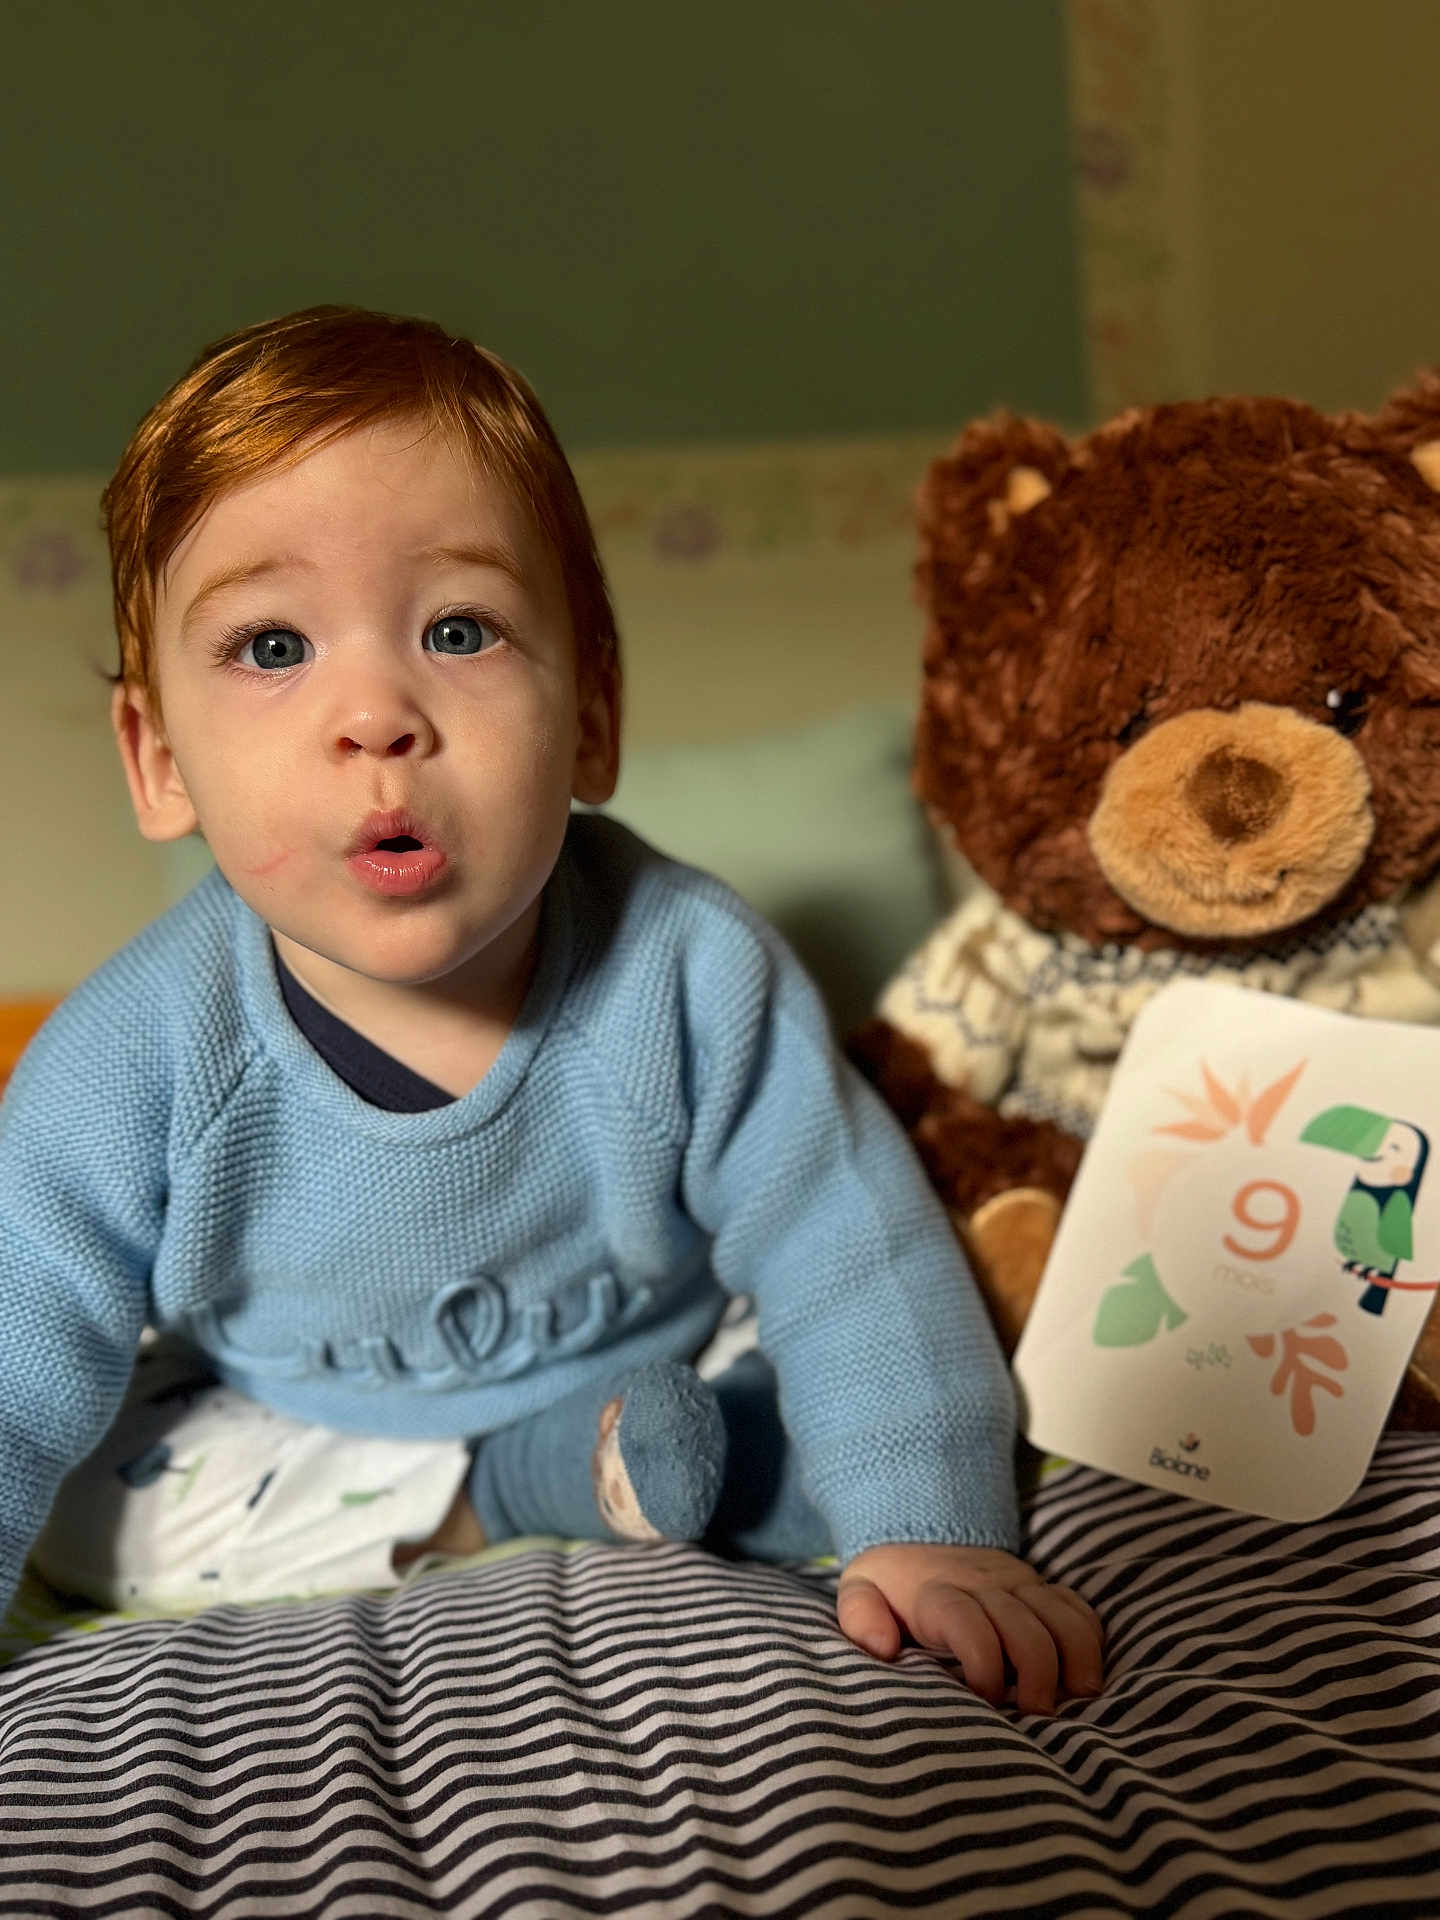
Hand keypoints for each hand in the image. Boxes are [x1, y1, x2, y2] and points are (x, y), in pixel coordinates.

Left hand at [837, 1542, 1103, 1714]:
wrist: (919, 1531)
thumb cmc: (890, 1583)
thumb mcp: (860, 1591)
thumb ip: (860, 1617)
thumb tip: (882, 1648)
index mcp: (938, 1592)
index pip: (969, 1623)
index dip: (983, 1664)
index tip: (984, 1699)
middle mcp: (984, 1584)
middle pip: (1024, 1627)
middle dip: (1037, 1673)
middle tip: (1038, 1715)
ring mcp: (1017, 1582)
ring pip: (1061, 1614)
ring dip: (1076, 1656)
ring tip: (1079, 1697)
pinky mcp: (1039, 1585)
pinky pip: (1077, 1605)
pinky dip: (1090, 1636)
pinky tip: (1088, 1670)